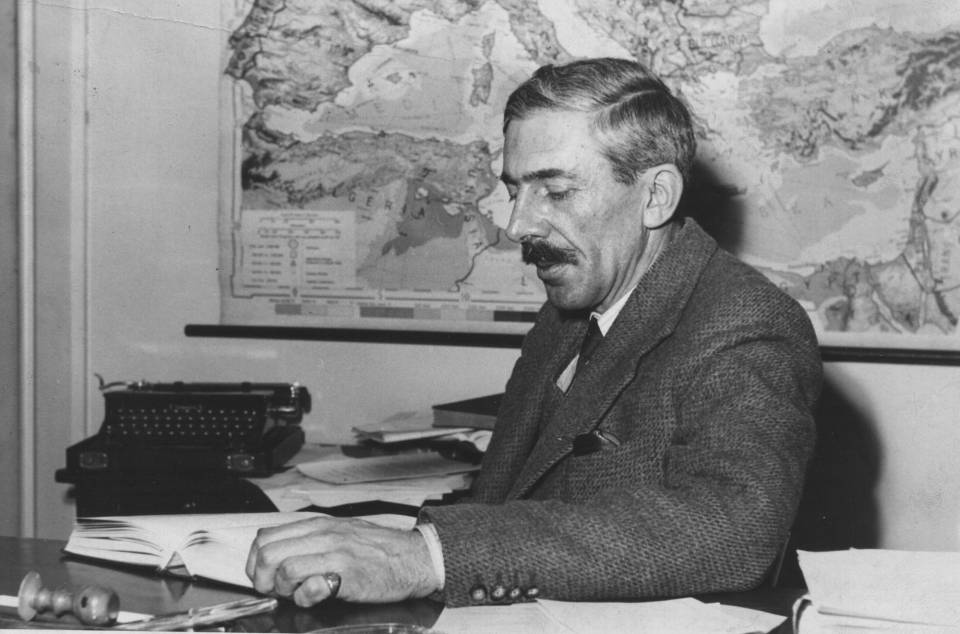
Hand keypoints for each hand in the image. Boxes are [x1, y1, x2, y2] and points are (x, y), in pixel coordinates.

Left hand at [245, 516, 440, 605]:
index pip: (265, 536)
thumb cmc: (378, 549)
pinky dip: (306, 599)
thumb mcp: (340, 532)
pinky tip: (316, 598)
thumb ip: (311, 539)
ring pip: (284, 570)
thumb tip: (279, 554)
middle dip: (263, 579)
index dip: (256, 562)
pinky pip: (310, 588)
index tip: (264, 576)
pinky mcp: (347, 575)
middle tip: (276, 591)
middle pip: (267, 553)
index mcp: (318, 524)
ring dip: (284, 590)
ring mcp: (335, 553)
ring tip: (298, 594)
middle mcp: (323, 535)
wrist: (414, 557)